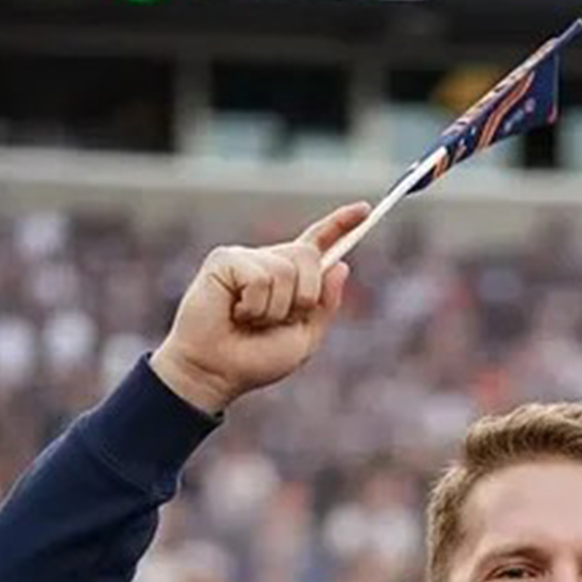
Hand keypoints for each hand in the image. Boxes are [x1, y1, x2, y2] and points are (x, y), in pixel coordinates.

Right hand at [149, 202, 369, 416]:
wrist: (217, 373)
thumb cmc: (255, 361)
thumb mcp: (303, 338)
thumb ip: (324, 305)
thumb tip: (342, 265)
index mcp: (289, 278)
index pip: (317, 243)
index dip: (340, 224)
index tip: (365, 208)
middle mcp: (269, 262)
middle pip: (309, 255)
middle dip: (304, 296)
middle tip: (277, 321)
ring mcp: (246, 258)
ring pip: (286, 271)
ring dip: (274, 309)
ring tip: (249, 321)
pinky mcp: (225, 260)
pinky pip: (260, 277)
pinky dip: (255, 305)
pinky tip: (235, 313)